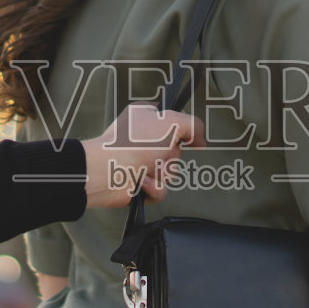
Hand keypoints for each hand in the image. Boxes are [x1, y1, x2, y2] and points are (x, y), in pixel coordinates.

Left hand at [81, 104, 203, 207]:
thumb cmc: (129, 144)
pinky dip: (153, 188)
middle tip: (159, 153)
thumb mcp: (171, 122)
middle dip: (171, 157)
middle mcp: (141, 139)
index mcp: (145, 118)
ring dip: (162, 173)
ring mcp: (139, 161)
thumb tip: (200, 138)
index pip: (174, 123)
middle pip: (175, 151)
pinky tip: (141, 181)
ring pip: (169, 172)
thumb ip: (193, 124)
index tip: (182, 136)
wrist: (108, 172)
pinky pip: (160, 189)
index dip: (181, 131)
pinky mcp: (137, 182)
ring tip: (147, 168)